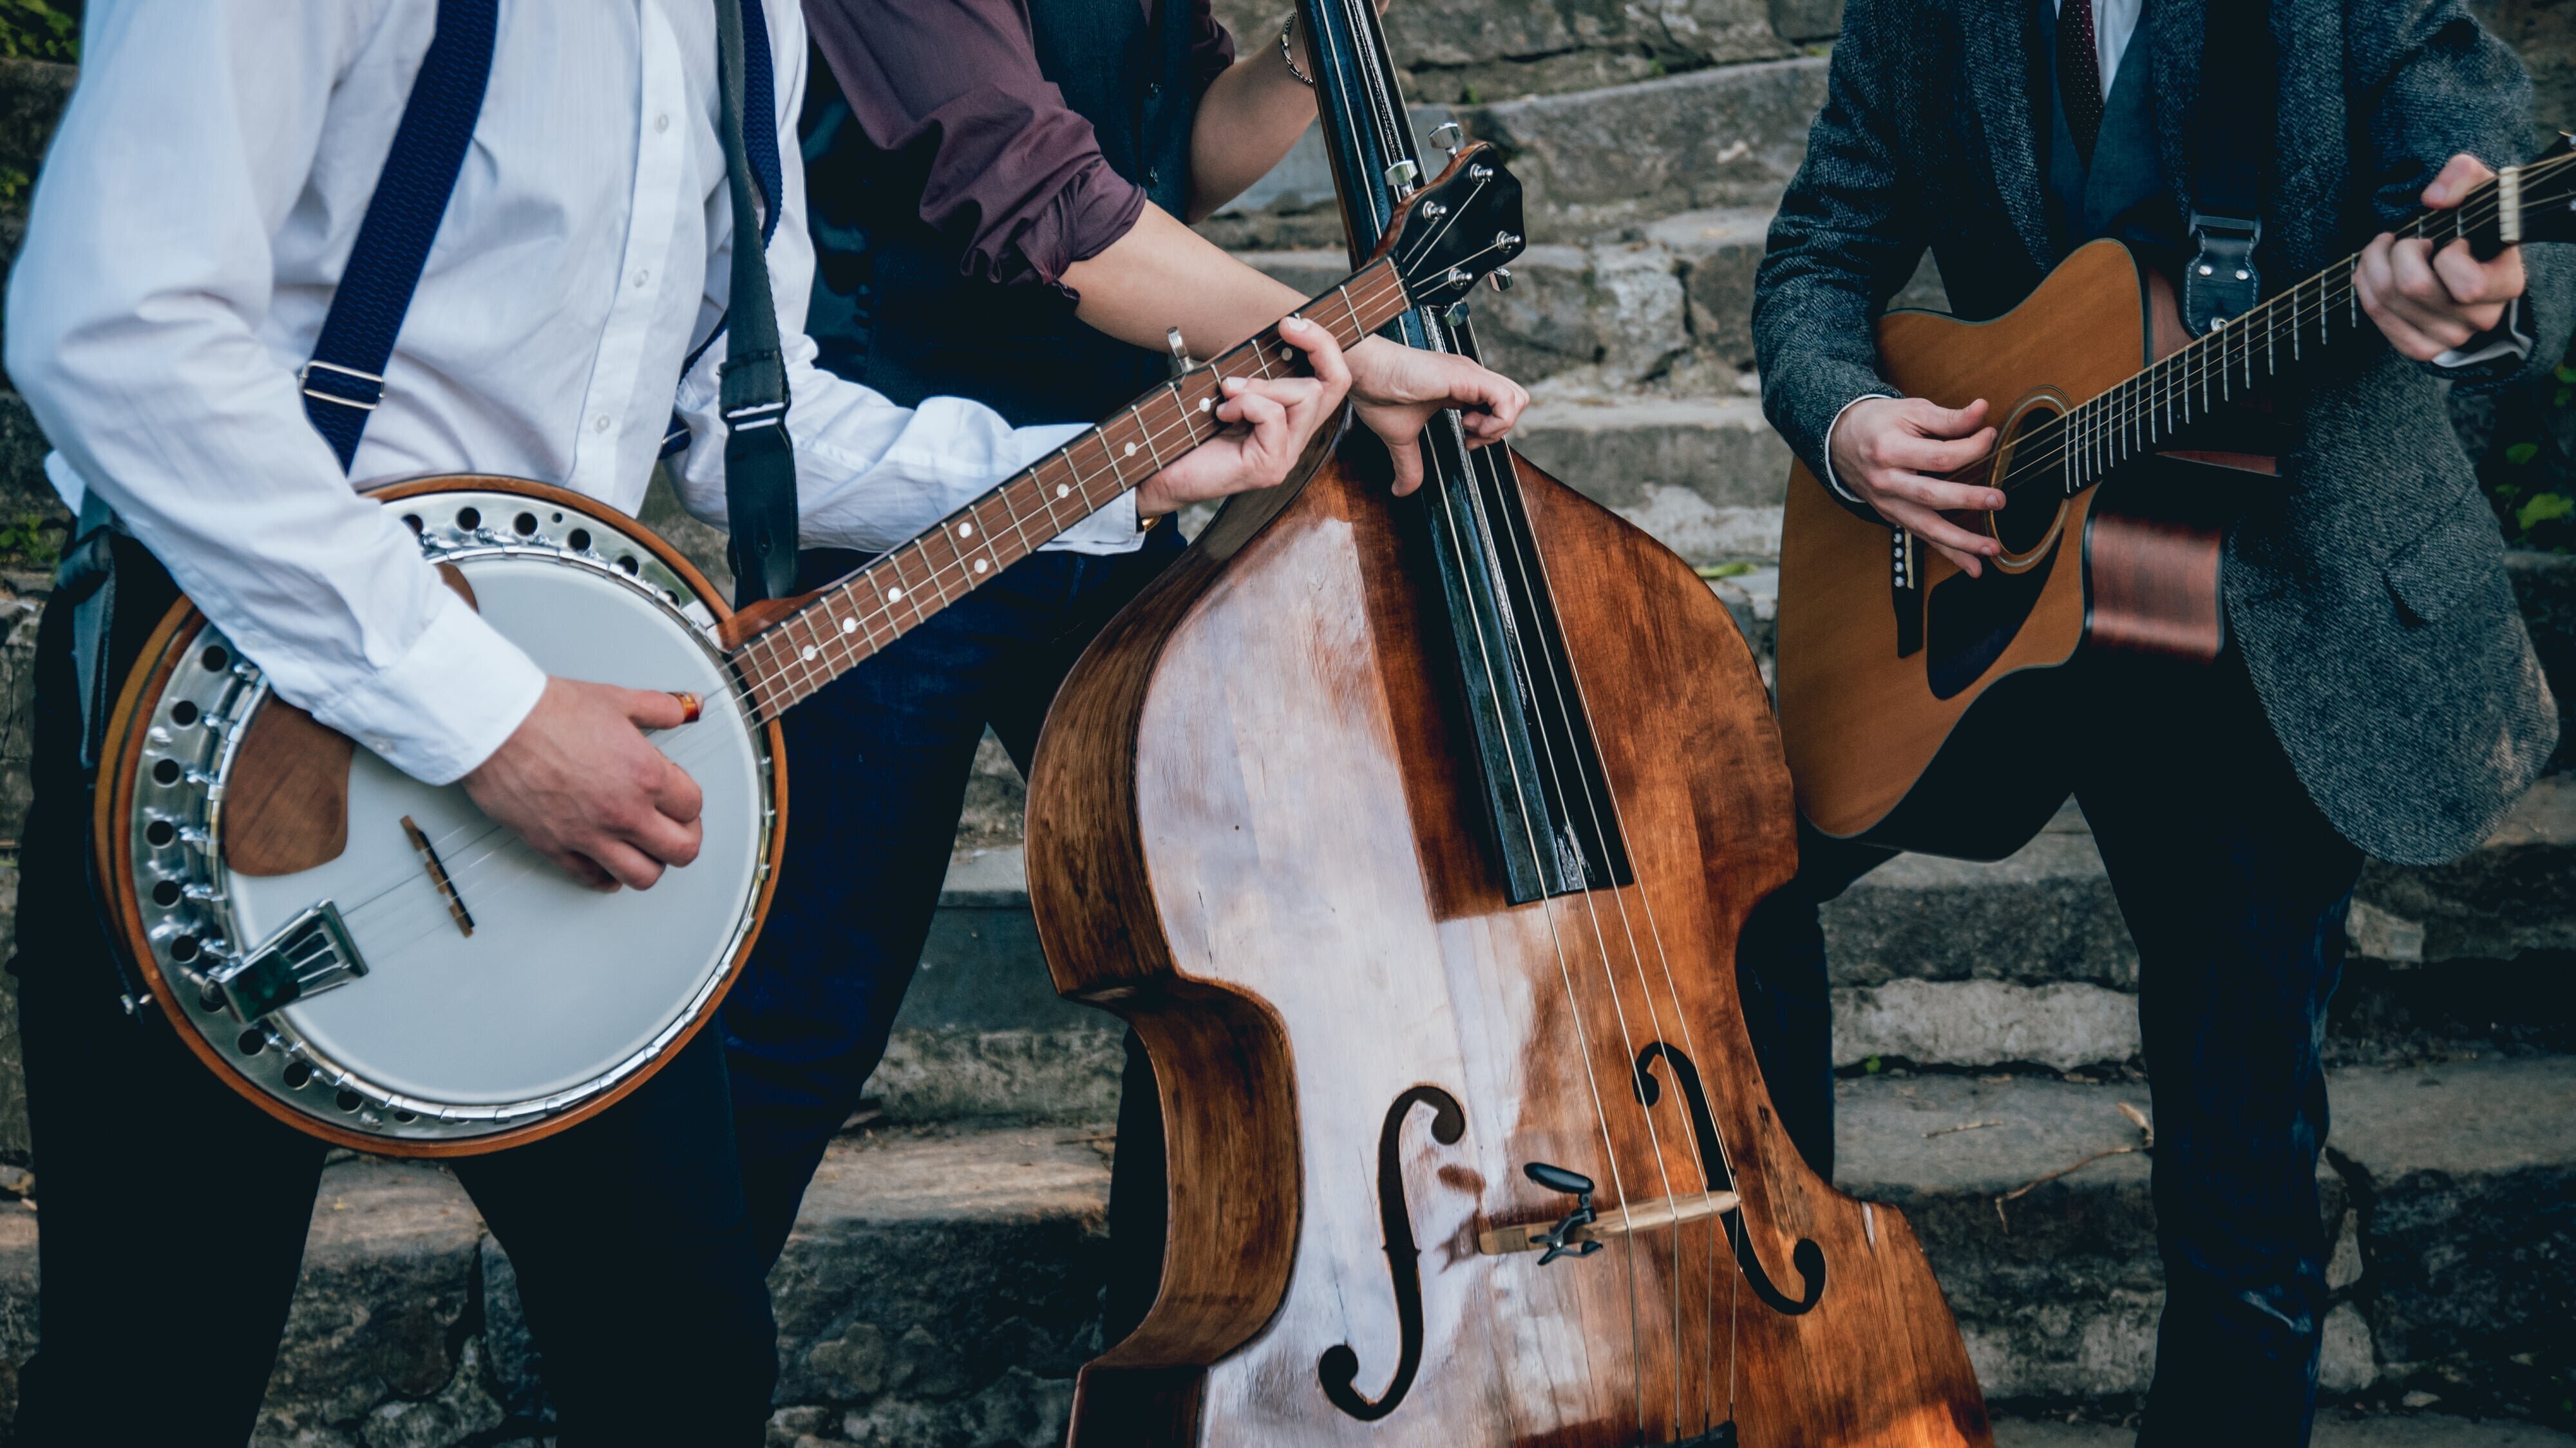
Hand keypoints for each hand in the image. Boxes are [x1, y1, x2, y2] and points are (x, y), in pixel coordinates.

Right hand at [461, 677, 704, 890]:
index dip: (687, 798)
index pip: (693, 806)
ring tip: (645, 847)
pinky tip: (609, 865)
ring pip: (643, 876)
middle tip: (675, 826)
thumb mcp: (617, 700)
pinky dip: (607, 878)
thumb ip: (661, 708)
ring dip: (651, 864)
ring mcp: (590, 836)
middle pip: (681, 851)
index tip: (676, 792)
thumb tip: (686, 708)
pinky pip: (594, 879)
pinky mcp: (557, 848)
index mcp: (647, 776)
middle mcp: (624, 813)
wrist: (496, 725)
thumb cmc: (548, 712)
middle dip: (684, 839)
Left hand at [1134, 315, 1353, 514]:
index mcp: (1291, 418)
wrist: (1163, 471)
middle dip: (1306, 353)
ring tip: (1228, 393)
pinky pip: (1272, 415)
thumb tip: (1275, 331)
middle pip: (1332, 384)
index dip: (1324, 345)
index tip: (1291, 323)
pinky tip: (1222, 414)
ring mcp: (1286, 456)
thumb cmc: (1191, 429)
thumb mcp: (1230, 384)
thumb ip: (1253, 365)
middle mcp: (1296, 439)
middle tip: (1275, 336)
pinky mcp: (1270, 466)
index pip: (1335, 379)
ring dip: (1262, 384)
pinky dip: (1245, 404)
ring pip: (1306, 396)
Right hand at [1345, 336, 1528, 494]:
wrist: (1365, 371)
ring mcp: (1471, 375)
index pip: (1498, 405)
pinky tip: (1470, 427)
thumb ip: (1408, 464)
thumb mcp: (1400, 438)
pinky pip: (1506, 400)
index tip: (1466, 442)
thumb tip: (1400, 491)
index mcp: (1460, 387)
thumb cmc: (1378, 393)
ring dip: (1499, 424)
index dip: (1490, 430)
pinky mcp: (1468, 376)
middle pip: (1517, 400)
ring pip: (1518, 398)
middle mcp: (1470, 378)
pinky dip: (1497, 421)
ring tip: (1470, 429)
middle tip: (1472, 437)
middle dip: (1501, 427)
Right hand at [1827, 396, 2003, 576]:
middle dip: (1967, 500)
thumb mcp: (1911, 411)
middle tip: (1999, 500)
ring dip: (1961, 542)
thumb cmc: (1880, 423)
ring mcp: (1888, 504)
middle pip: (1930, 495)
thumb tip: (1983, 411)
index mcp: (1889, 450)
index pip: (1938, 456)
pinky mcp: (1893, 516)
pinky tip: (1973, 566)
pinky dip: (1949, 554)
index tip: (1991, 436)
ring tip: (1992, 548)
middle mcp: (1886, 481)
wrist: (1841, 442)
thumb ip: (1948, 417)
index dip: (1971, 448)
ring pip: (1926, 527)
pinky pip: (1923, 537)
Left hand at [2355, 153, 2525, 361]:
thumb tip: (2433, 199)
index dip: (2447, 254)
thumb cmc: (2475, 226)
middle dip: (2398, 252)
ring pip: (2387, 301)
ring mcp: (2450, 337)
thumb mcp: (2480, 191)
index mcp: (2506, 285)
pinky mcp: (2421, 347)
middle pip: (2413, 288)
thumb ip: (2463, 178)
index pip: (2468, 285)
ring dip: (2373, 265)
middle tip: (2406, 239)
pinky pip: (2378, 317)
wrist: (2471, 263)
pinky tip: (2374, 269)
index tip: (2451, 240)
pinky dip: (2366, 286)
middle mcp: (2481, 318)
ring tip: (2386, 247)